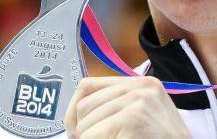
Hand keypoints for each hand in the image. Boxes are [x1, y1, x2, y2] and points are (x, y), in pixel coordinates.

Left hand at [64, 76, 190, 138]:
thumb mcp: (142, 114)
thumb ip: (116, 106)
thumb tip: (77, 116)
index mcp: (141, 83)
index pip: (88, 85)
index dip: (74, 109)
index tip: (74, 128)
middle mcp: (140, 87)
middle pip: (85, 105)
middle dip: (81, 129)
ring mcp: (137, 102)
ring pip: (86, 124)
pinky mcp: (133, 120)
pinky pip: (94, 136)